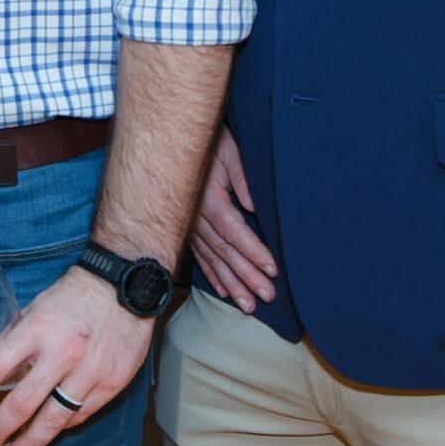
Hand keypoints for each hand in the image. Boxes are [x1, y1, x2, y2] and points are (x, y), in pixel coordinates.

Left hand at [0, 260, 154, 445]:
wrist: (125, 286)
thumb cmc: (74, 296)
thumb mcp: (35, 307)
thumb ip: (13, 338)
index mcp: (36, 330)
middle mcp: (62, 354)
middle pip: (22, 405)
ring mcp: (90, 372)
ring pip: (54, 421)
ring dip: (30, 444)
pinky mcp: (112, 384)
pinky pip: (81, 415)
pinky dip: (61, 427)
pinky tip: (48, 434)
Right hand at [188, 125, 275, 311]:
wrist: (173, 140)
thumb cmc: (206, 143)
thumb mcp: (229, 151)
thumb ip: (242, 177)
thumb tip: (253, 206)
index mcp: (208, 200)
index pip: (233, 232)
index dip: (253, 252)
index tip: (272, 270)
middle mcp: (195, 218)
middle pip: (224, 252)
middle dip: (246, 276)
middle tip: (265, 296)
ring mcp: (188, 226)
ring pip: (212, 259)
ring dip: (231, 283)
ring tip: (248, 305)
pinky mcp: (185, 229)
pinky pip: (199, 256)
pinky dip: (212, 275)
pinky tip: (225, 291)